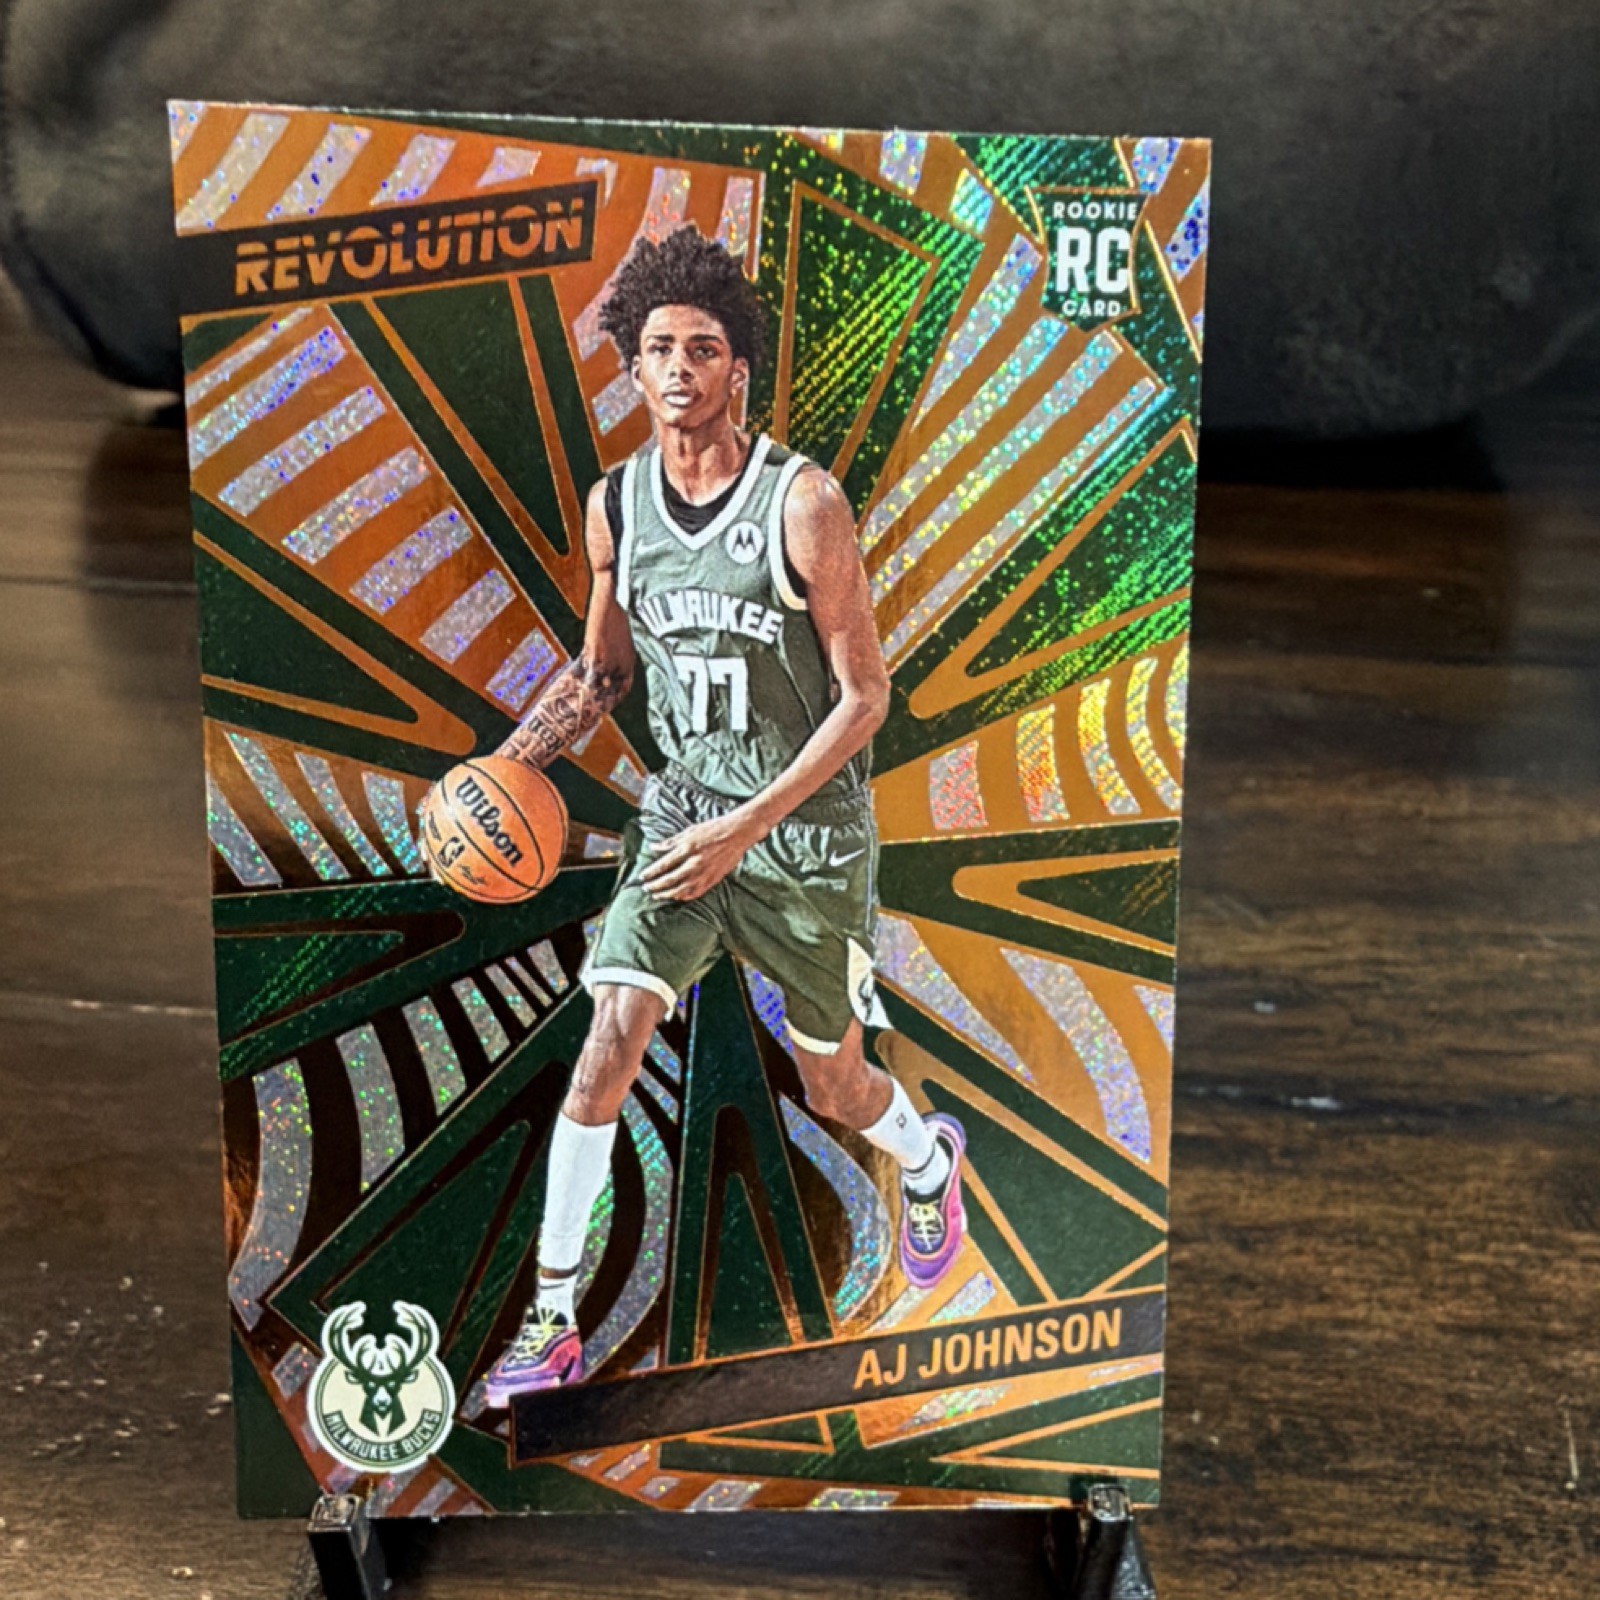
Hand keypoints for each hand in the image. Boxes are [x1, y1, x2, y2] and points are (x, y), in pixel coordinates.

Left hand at [640, 809, 762, 900]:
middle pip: (670, 879)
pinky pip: (695, 893)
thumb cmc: (713, 829)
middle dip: (656, 885)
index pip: (663, 865)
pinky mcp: (713, 879)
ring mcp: (704, 874)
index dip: (651, 872)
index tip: (642, 876)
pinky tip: (677, 897)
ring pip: (681, 890)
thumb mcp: (689, 831)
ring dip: (667, 894)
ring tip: (657, 895)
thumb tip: (654, 847)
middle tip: (646, 888)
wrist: (737, 833)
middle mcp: (694, 863)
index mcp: (687, 849)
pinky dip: (684, 897)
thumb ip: (671, 842)